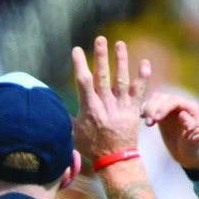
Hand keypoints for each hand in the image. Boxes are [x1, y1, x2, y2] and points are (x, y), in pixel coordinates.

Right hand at [71, 37, 148, 161]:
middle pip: (103, 76)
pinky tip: (145, 63)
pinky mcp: (133, 110)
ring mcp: (120, 106)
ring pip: (121, 79)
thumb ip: (66, 116)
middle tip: (101, 39)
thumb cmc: (91, 147)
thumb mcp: (73, 133)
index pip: (83, 82)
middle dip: (101, 56)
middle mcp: (105, 105)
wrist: (114, 160)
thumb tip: (53, 106)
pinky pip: (139, 91)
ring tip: (120, 44)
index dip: (80, 64)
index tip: (77, 50)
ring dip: (121, 61)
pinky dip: (142, 77)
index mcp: (89, 108)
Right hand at [141, 92, 198, 170]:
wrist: (187, 153)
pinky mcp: (161, 112)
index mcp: (190, 108)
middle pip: (163, 98)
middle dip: (153, 109)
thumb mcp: (193, 140)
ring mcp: (170, 108)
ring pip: (156, 99)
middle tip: (149, 124)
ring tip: (148, 123)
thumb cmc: (192, 147)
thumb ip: (190, 126)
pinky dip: (145, 108)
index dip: (164, 107)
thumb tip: (181, 114)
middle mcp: (180, 104)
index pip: (175, 101)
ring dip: (148, 108)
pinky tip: (143, 117)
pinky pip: (151, 104)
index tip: (156, 119)